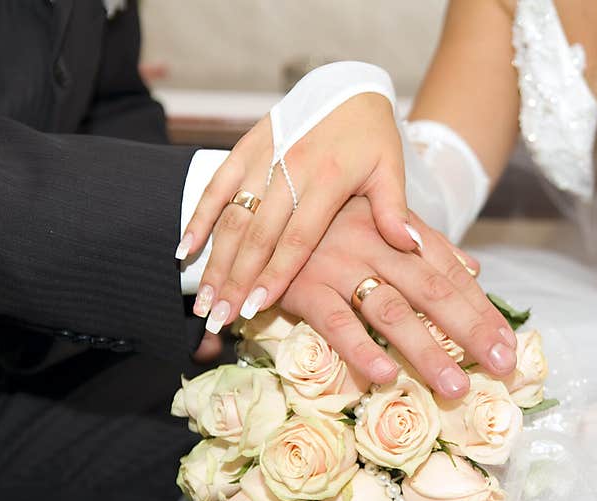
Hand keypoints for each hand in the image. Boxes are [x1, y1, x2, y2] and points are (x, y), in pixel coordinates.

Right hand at [178, 93, 417, 332]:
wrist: (348, 86)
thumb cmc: (372, 135)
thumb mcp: (391, 169)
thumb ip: (395, 210)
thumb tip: (411, 248)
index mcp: (327, 179)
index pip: (296, 238)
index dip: (274, 274)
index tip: (254, 307)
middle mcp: (289, 169)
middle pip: (257, 235)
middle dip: (235, 280)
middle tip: (218, 317)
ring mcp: (263, 158)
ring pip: (232, 216)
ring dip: (214, 260)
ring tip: (203, 298)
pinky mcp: (245, 148)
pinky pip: (217, 186)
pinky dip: (199, 217)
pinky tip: (185, 249)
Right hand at [277, 198, 516, 398]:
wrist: (262, 203)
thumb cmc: (327, 219)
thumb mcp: (379, 219)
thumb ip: (426, 244)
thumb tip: (474, 269)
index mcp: (396, 228)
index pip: (450, 272)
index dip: (482, 309)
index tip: (509, 344)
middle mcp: (373, 242)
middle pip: (432, 291)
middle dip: (471, 330)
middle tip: (502, 366)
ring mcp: (337, 264)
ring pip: (391, 310)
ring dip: (427, 350)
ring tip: (455, 386)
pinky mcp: (301, 285)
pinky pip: (334, 321)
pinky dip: (360, 348)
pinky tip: (385, 375)